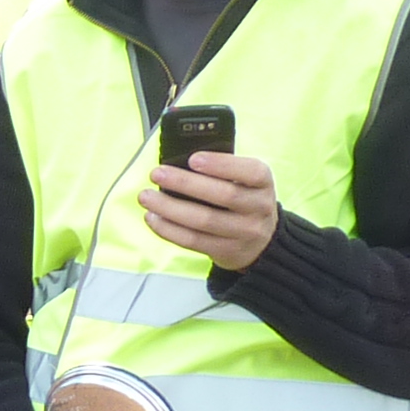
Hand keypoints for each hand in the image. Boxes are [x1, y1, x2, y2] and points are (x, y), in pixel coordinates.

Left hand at [138, 149, 278, 271]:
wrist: (261, 242)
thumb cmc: (243, 200)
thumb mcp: (244, 181)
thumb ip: (221, 170)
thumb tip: (179, 162)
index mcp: (263, 183)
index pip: (250, 172)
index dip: (222, 165)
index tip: (193, 158)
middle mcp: (259, 208)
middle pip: (223, 195)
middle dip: (185, 183)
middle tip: (156, 173)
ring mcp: (244, 233)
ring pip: (203, 221)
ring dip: (169, 208)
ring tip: (146, 197)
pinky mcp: (226, 251)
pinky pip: (193, 240)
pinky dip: (168, 229)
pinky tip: (152, 217)